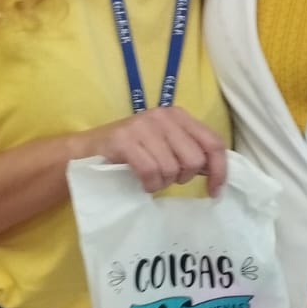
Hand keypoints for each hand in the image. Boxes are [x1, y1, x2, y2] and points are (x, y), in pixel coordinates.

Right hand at [83, 107, 227, 196]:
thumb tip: (217, 173)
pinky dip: (149, 185)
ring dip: (162, 183)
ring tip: (150, 178)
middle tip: (167, 179)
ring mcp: (143, 126)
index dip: (219, 170)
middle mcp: (163, 116)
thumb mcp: (165, 146)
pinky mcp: (124, 140)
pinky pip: (151, 172)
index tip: (214, 191)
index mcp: (178, 116)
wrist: (87, 150)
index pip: (213, 142)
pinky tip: (142, 183)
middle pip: (194, 159)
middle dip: (183, 178)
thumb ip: (190, 152)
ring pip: (172, 168)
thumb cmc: (131, 152)